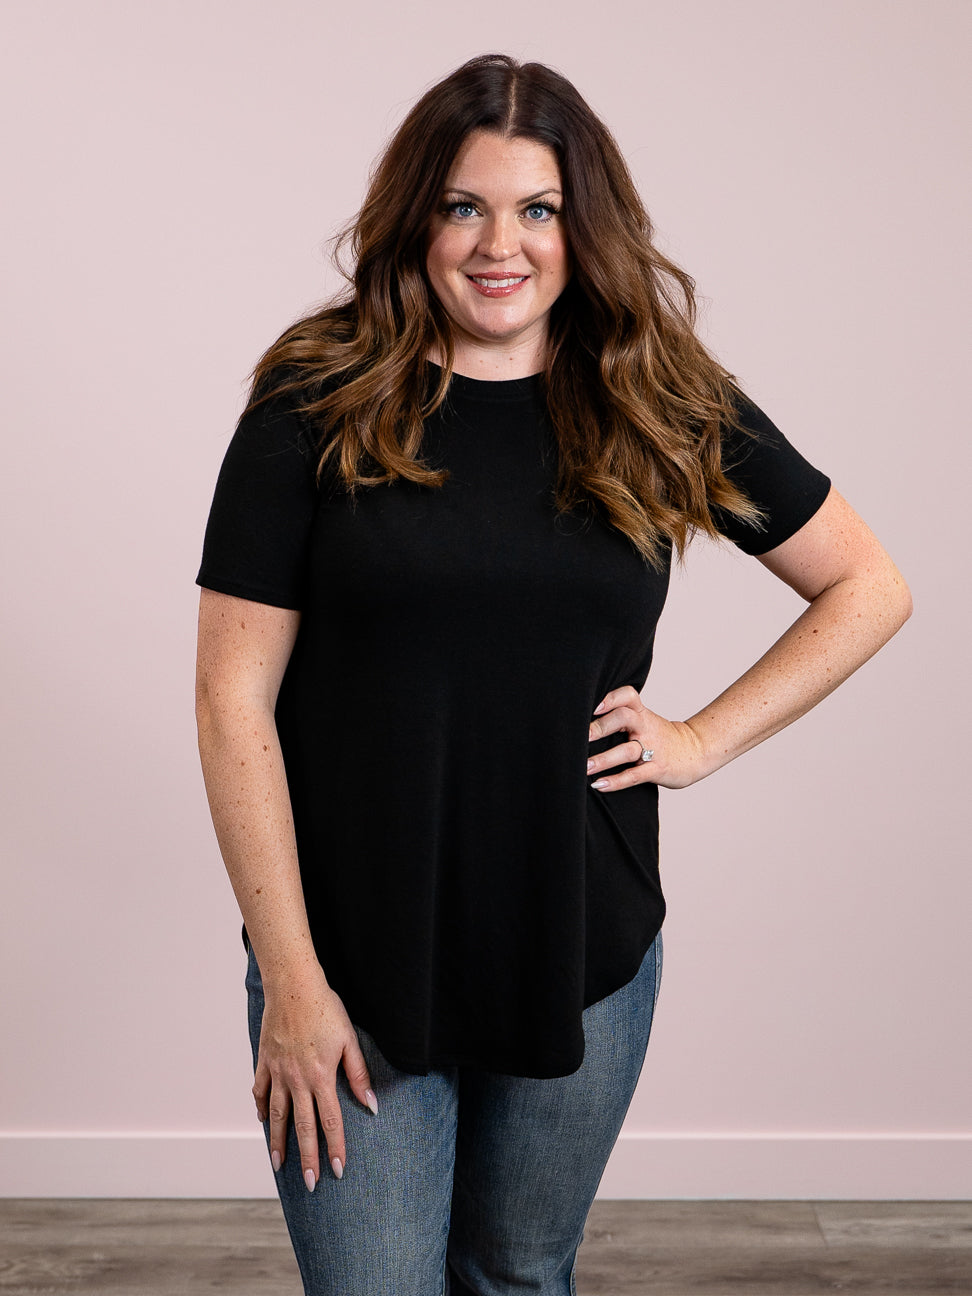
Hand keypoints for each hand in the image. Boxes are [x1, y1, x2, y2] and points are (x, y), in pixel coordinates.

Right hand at [252, 967, 377, 1189]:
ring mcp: (278, 1072)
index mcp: (321, 1077)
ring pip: (275, 1115)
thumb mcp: (349, 1040)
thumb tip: (371, 1104)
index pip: (330, 1122)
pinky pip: (259, 1090)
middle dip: (307, 1158)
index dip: (336, 1148)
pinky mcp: (264, 1061)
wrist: (293, 986)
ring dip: (278, 1142)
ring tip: (279, 1164)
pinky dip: (260, 1107)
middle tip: (309, 1184)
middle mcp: (297, 1080)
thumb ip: (359, 1074)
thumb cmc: (326, 1009)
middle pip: (303, 1126)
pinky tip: (262, 1120)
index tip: (338, 1171)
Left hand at [587, 685, 709, 790]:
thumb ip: (622, 716)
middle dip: (601, 727)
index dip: (611, 698)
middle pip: (624, 718)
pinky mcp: (657, 769)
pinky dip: (616, 781)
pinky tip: (599, 785)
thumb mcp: (645, 719)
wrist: (696, 751)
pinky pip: (634, 776)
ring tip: (584, 767)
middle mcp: (646, 728)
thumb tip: (582, 721)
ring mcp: (652, 749)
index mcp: (642, 713)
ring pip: (627, 750)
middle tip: (580, 736)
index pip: (628, 696)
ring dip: (603, 759)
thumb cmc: (660, 736)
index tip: (592, 706)